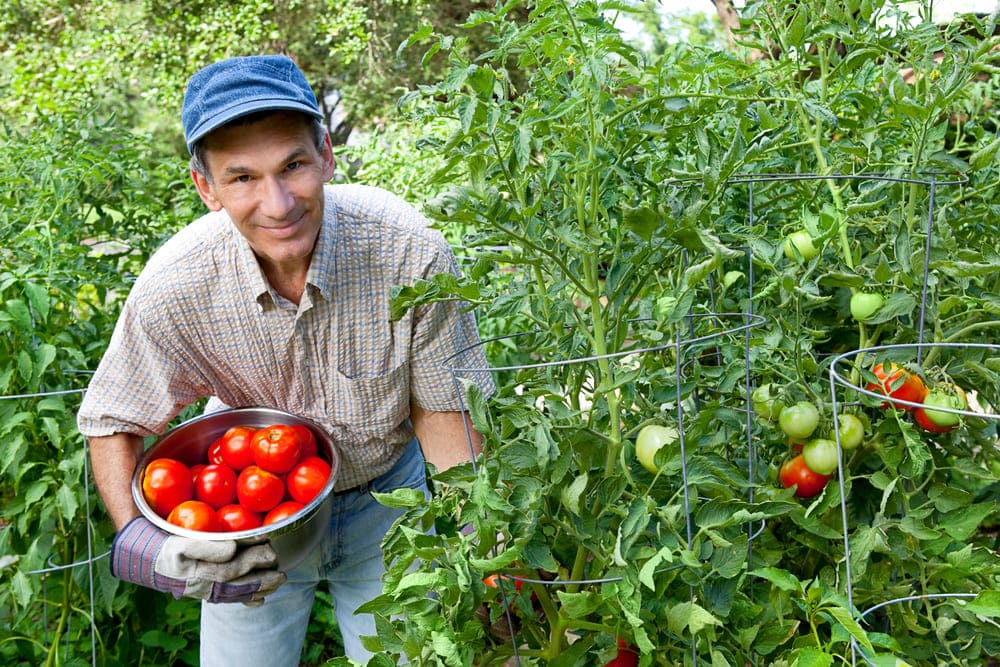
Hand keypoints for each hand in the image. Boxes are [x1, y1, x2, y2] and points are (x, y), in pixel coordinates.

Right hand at [111, 516, 285, 603]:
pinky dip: (244, 598)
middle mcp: (202, 587)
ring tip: (277, 583)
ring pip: (235, 593)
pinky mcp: (205, 589)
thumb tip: (232, 548)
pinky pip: (227, 597)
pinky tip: (259, 599)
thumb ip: (205, 546)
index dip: (251, 561)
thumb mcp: (179, 542)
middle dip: (261, 579)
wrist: (144, 559)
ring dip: (258, 589)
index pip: (229, 570)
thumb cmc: (164, 547)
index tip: (268, 550)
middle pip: (236, 585)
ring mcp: (204, 590)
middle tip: (281, 573)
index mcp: (197, 574)